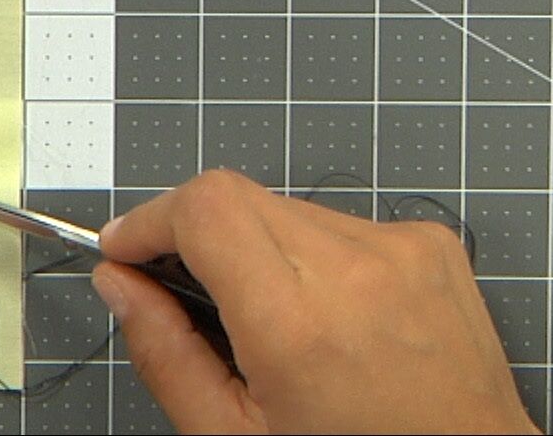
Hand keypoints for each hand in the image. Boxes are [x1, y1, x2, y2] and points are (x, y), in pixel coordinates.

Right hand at [95, 170, 537, 434]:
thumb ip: (165, 354)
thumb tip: (120, 284)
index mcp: (297, 324)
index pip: (202, 207)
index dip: (149, 220)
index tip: (126, 250)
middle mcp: (355, 270)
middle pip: (237, 197)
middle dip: (196, 236)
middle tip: (184, 295)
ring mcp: (402, 250)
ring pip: (288, 208)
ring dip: (259, 248)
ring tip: (273, 324)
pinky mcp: (432, 245)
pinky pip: (344, 223)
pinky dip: (318, 258)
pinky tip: (332, 318)